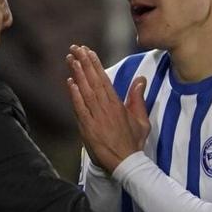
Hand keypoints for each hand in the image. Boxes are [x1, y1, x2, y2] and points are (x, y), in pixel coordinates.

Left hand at [65, 44, 149, 171]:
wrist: (125, 163)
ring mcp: (96, 117)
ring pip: (85, 91)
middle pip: (93, 80)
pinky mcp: (88, 127)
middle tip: (75, 48)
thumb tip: (140, 79)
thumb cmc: (132, 142)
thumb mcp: (141, 120)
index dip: (95, 64)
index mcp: (117, 104)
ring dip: (78, 73)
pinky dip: (74, 95)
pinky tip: (70, 82)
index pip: (104, 79)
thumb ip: (138, 99)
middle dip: (84, 62)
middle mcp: (106, 107)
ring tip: (71, 59)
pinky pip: (80, 107)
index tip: (88, 51)